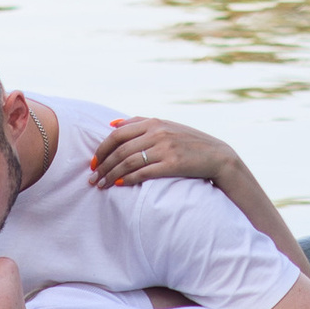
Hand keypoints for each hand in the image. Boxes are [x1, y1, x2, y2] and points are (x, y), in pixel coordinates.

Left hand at [90, 116, 239, 193]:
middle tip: (92, 178)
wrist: (217, 156)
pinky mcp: (172, 164)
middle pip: (120, 149)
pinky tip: (119, 186)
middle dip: (102, 165)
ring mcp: (165, 148)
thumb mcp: (166, 126)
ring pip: (128, 162)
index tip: (93, 162)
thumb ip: (140, 123)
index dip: (102, 149)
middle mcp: (157, 133)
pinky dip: (128, 180)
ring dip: (111, 175)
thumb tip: (112, 123)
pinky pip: (143, 173)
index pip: (117, 134)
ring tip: (101, 186)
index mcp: (153, 122)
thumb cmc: (188, 142)